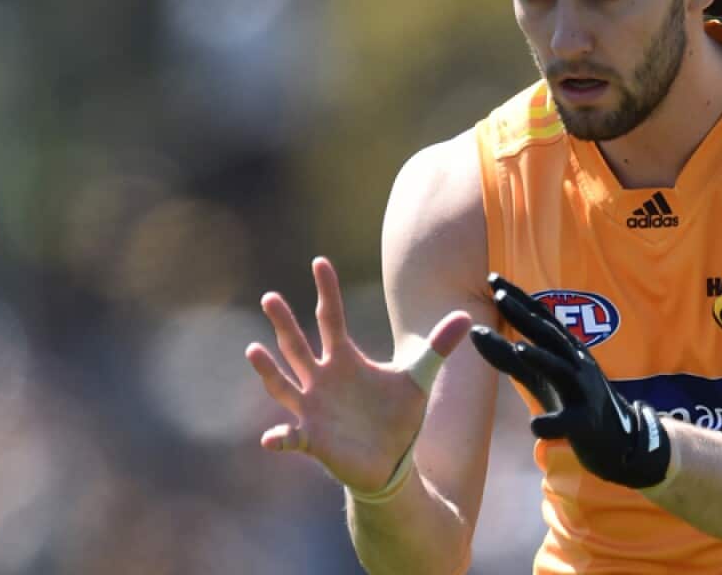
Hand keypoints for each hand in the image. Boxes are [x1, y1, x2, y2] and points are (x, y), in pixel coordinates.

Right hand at [246, 257, 471, 494]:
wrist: (390, 461)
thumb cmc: (396, 416)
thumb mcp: (418, 378)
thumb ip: (437, 346)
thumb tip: (468, 316)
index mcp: (344, 359)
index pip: (331, 318)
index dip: (326, 290)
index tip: (319, 261)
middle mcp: (322, 379)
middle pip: (298, 345)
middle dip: (284, 323)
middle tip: (270, 297)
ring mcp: (313, 408)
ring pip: (284, 384)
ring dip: (269, 370)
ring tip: (253, 350)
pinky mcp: (313, 439)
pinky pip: (291, 437)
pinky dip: (280, 438)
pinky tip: (271, 438)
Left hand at [470, 274, 670, 488]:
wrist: (617, 437)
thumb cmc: (570, 397)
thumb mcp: (537, 375)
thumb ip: (507, 355)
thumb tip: (474, 331)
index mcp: (564, 348)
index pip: (539, 316)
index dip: (517, 297)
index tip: (492, 277)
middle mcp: (575, 363)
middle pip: (549, 335)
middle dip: (524, 315)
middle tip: (499, 296)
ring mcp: (583, 391)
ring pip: (562, 371)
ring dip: (542, 359)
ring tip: (519, 348)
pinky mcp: (586, 423)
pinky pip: (568, 422)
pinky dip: (552, 422)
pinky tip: (536, 425)